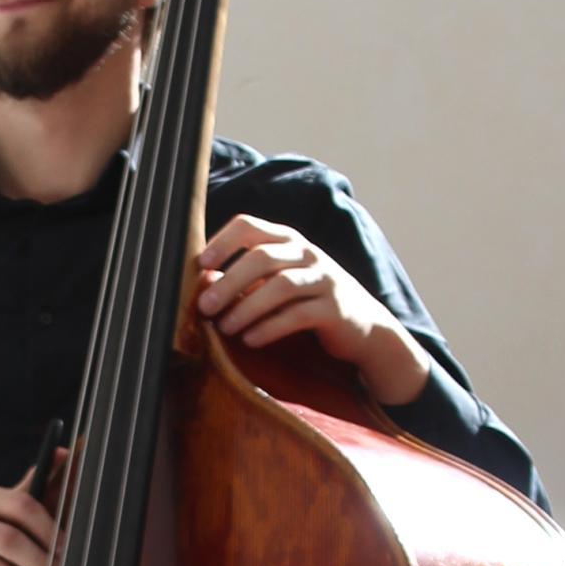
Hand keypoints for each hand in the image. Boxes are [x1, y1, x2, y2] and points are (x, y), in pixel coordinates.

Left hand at [195, 215, 431, 410]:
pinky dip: (270, 328)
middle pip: (261, 257)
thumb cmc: (308, 301)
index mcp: (288, 240)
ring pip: (280, 285)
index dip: (222, 242)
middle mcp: (307, 253)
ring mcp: (324, 279)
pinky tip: (250, 340)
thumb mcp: (277, 283)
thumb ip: (246, 279)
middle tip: (205, 306)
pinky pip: (298, 315)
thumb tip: (205, 280)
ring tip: (225, 327)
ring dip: (247, 307)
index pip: (249, 225)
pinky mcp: (334, 309)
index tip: (201, 265)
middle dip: (229, 282)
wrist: (363, 326)